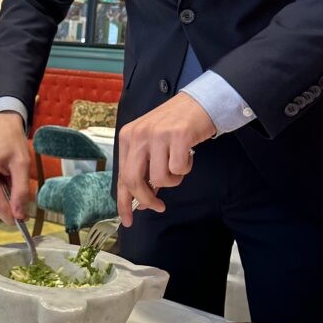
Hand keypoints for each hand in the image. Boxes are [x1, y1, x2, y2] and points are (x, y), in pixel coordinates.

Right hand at [0, 112, 31, 224]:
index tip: (23, 222)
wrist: (2, 122)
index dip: (10, 215)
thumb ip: (21, 191)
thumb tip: (20, 215)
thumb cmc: (13, 140)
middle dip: (7, 208)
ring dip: (1, 199)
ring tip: (12, 184)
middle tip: (24, 205)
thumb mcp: (22, 165)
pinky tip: (4, 181)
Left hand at [116, 92, 215, 225]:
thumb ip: (144, 168)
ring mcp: (157, 134)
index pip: (122, 176)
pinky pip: (178, 169)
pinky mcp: (177, 135)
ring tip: (179, 164)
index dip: (123, 202)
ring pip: (159, 178)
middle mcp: (139, 134)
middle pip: (134, 180)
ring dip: (173, 180)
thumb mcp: (152, 143)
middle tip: (159, 206)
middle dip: (147, 199)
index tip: (128, 220)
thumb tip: (140, 200)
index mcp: (128, 136)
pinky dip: (185, 168)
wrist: (200, 102)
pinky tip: (188, 155)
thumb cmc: (176, 125)